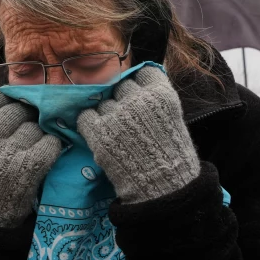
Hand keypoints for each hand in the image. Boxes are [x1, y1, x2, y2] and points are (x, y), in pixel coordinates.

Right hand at [0, 88, 61, 227]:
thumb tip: (7, 97)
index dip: (8, 99)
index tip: (17, 104)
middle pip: (16, 111)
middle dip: (28, 116)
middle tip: (35, 125)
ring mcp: (4, 156)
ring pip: (34, 126)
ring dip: (41, 133)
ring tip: (38, 144)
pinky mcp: (26, 170)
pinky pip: (49, 144)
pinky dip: (53, 146)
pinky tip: (49, 153)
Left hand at [76, 66, 199, 203]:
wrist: (163, 187)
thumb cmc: (173, 155)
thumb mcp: (173, 118)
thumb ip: (156, 98)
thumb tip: (137, 81)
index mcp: (161, 94)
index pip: (142, 72)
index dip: (139, 85)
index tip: (140, 96)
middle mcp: (138, 101)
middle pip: (120, 85)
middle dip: (122, 99)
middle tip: (128, 118)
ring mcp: (117, 116)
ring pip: (103, 102)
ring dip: (107, 113)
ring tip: (117, 131)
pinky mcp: (99, 132)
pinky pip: (85, 116)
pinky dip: (90, 123)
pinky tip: (99, 132)